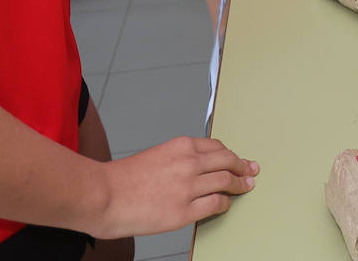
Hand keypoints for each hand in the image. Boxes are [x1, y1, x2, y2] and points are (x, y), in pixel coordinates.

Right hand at [97, 137, 256, 237]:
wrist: (105, 195)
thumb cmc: (124, 179)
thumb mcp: (157, 156)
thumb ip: (179, 159)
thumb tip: (197, 168)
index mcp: (180, 146)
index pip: (216, 146)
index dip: (230, 154)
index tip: (237, 158)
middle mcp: (188, 163)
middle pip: (227, 161)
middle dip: (242, 165)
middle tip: (251, 169)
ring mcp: (188, 187)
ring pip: (226, 181)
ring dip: (240, 184)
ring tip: (247, 186)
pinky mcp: (184, 211)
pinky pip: (216, 204)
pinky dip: (226, 203)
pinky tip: (227, 203)